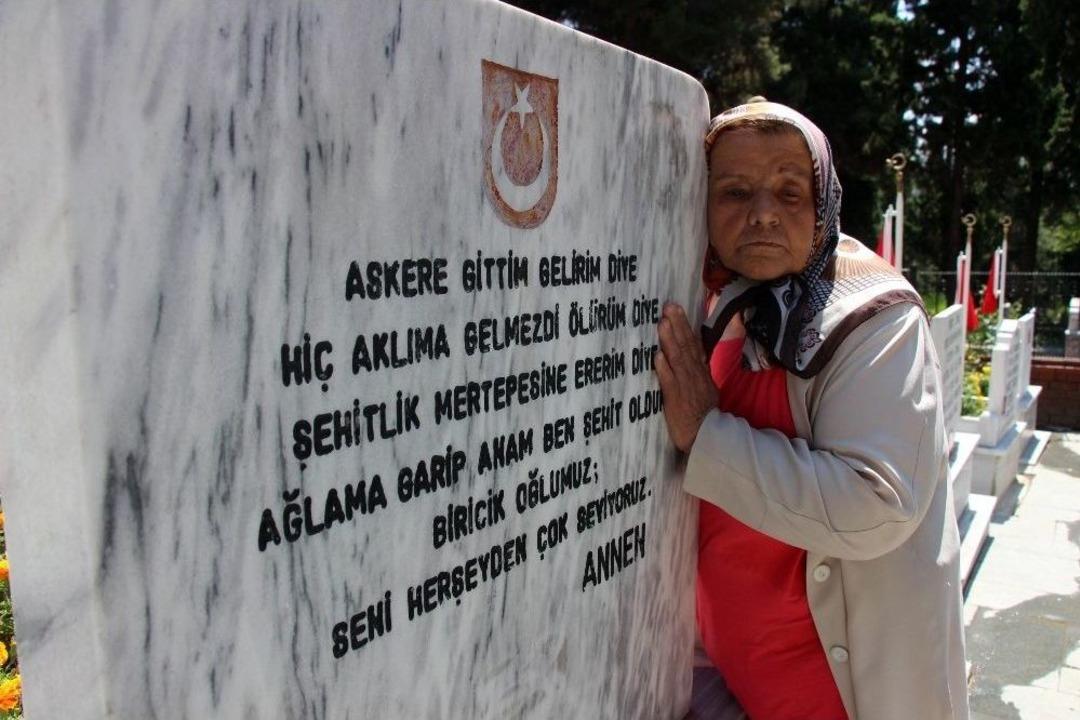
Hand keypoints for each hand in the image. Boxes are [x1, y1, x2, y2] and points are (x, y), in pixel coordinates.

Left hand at [655, 303, 718, 452]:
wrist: (707, 437)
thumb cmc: (702, 415)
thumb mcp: (705, 388)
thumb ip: (696, 370)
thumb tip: (687, 353)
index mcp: (700, 372)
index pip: (693, 344)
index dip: (684, 325)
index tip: (676, 308)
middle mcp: (694, 375)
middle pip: (686, 346)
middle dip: (677, 325)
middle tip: (668, 306)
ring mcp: (686, 386)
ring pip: (678, 359)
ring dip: (670, 341)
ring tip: (662, 323)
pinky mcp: (676, 400)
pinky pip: (670, 382)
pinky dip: (665, 369)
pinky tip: (658, 356)